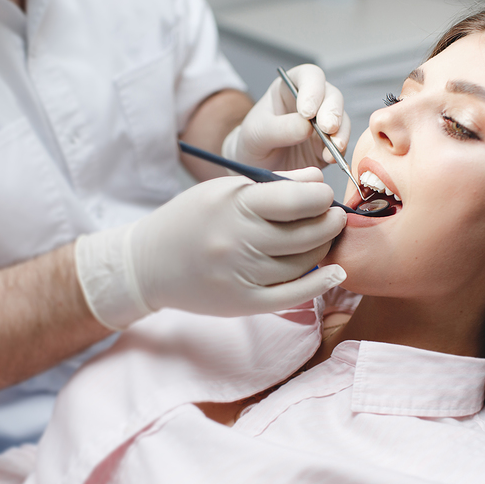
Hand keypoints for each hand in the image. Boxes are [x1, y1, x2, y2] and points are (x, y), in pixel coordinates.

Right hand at [75, 167, 346, 328]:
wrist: (148, 265)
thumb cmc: (190, 220)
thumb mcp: (225, 191)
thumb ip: (273, 185)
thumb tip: (317, 181)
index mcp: (234, 206)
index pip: (294, 200)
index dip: (320, 197)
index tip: (324, 195)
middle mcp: (238, 241)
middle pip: (305, 234)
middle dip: (329, 222)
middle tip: (333, 216)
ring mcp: (241, 275)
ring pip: (302, 263)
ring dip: (322, 249)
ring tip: (323, 238)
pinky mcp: (243, 303)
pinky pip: (292, 296)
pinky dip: (320, 285)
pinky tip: (336, 273)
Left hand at [222, 64, 350, 171]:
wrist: (256, 168)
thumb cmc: (252, 143)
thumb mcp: (256, 134)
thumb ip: (278, 129)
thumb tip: (307, 126)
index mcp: (289, 88)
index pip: (308, 76)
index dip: (313, 89)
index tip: (307, 112)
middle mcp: (311, 102)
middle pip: (331, 96)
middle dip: (332, 111)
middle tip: (327, 127)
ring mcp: (322, 124)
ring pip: (341, 119)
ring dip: (341, 132)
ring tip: (335, 145)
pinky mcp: (329, 145)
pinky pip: (341, 143)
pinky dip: (340, 150)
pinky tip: (331, 158)